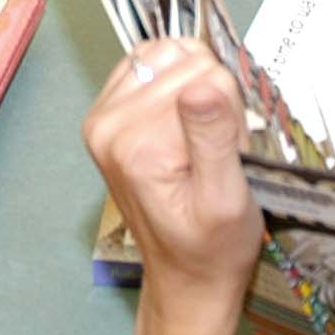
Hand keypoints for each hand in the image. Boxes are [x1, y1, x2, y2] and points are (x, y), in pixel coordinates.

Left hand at [83, 39, 265, 334]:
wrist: (187, 279)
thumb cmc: (213, 249)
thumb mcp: (225, 200)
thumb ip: (213, 137)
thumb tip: (204, 83)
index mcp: (134, 143)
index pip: (206, 76)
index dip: (231, 111)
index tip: (228, 155)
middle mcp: (107, 122)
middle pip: (185, 61)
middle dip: (215, 99)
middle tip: (217, 152)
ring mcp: (102, 116)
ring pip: (170, 56)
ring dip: (198, 88)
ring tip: (203, 140)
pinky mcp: (108, 114)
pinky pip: (152, 65)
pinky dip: (179, 85)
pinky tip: (187, 126)